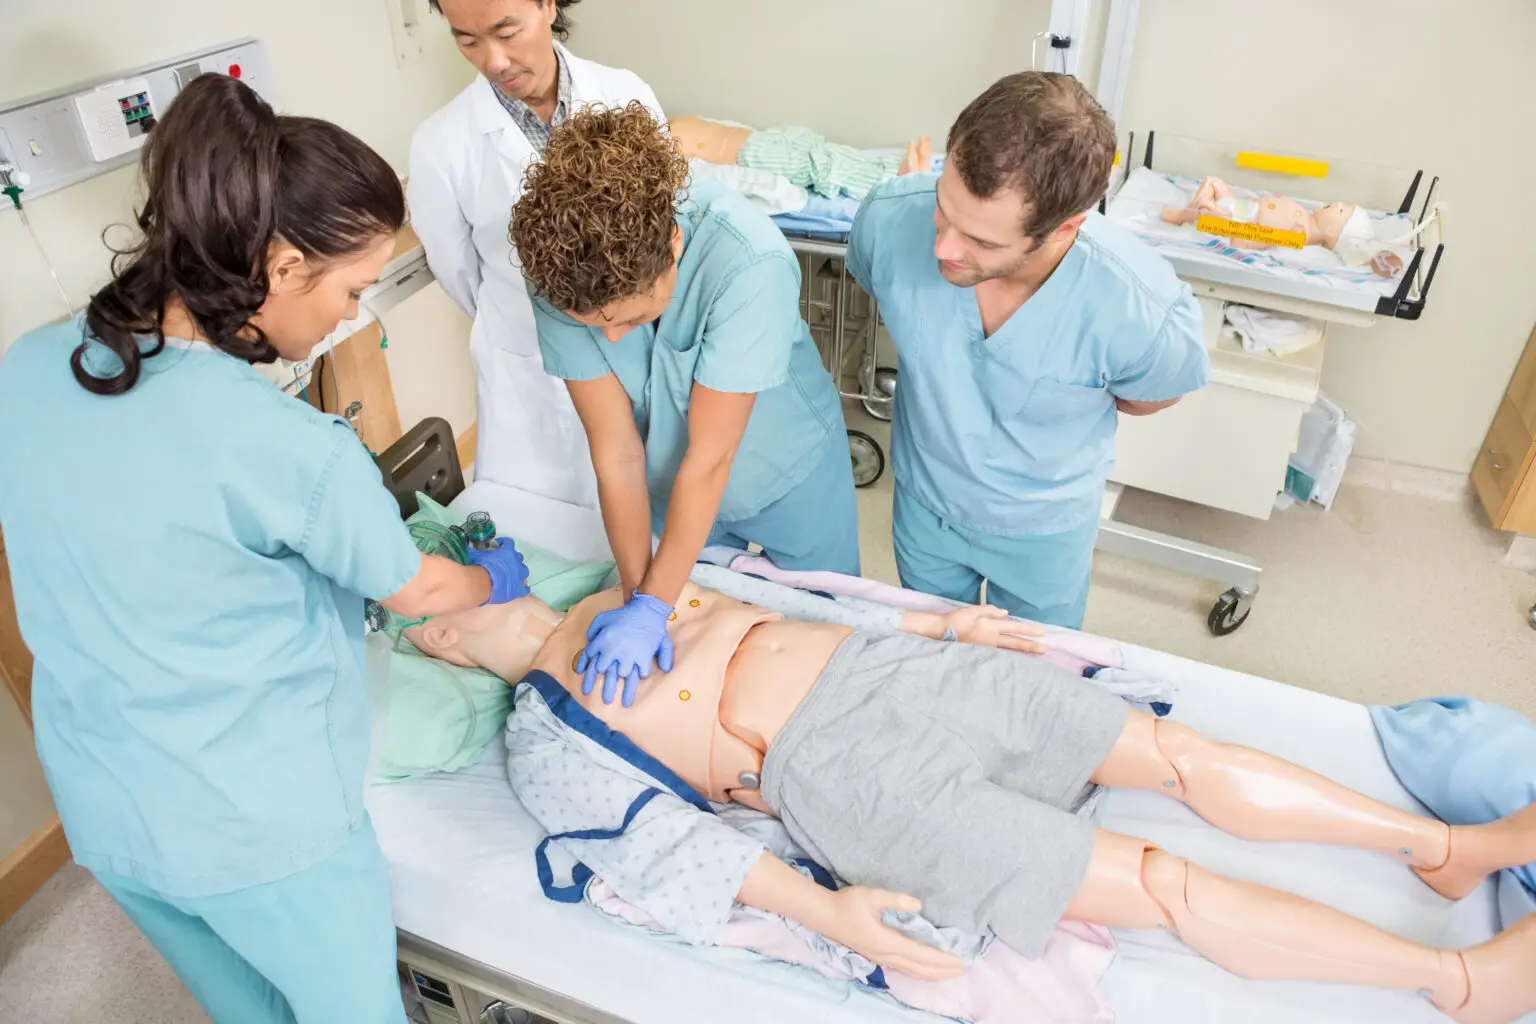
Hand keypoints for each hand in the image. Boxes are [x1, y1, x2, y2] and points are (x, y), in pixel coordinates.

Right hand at [465, 538, 529, 604]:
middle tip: (504, 562)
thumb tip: (467, 547)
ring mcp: (519, 576)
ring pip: (524, 571)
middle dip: (512, 558)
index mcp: (507, 551)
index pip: (509, 542)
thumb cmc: (479, 567)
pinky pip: (525, 589)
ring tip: (512, 575)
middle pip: (518, 557)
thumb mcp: (475, 554)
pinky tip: (518, 589)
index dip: (504, 543)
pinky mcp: (519, 589)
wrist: (482, 584)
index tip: (498, 545)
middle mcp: (516, 562)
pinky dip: (522, 588)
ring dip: (519, 572)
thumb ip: (474, 550)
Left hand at [578, 593, 674, 706]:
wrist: (646, 611)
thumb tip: (589, 640)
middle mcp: (613, 651)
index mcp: (602, 641)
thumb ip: (594, 628)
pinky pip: (640, 673)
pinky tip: (639, 685)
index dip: (587, 671)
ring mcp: (629, 656)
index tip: (585, 682)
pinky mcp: (643, 658)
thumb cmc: (624, 614)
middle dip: (604, 686)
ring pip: (622, 677)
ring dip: (623, 690)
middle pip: (604, 671)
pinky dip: (639, 679)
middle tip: (604, 700)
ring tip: (624, 703)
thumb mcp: (603, 616)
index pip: (590, 657)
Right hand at [822, 887, 963, 981]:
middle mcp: (885, 954)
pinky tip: (922, 970)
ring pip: (911, 971)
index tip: (960, 960)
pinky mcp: (875, 955)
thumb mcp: (872, 896)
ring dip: (931, 974)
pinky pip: (903, 968)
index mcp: (887, 942)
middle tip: (962, 968)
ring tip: (947, 973)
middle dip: (941, 970)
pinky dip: (918, 971)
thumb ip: (896, 900)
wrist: (824, 915)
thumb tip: (919, 906)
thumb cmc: (847, 903)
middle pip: (919, 968)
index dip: (942, 959)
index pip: (921, 954)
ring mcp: (880, 957)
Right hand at [942, 604, 1045, 653]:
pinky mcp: (982, 651)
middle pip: (1015, 643)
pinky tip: (1014, 655)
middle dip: (1031, 646)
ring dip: (1022, 650)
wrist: (943, 633)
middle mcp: (993, 639)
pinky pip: (1000, 652)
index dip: (1029, 631)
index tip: (1042, 633)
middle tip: (1045, 649)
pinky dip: (1010, 653)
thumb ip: (991, 610)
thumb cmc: (958, 620)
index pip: (1015, 629)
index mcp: (992, 627)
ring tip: (1033, 652)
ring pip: (1009, 649)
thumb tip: (1006, 614)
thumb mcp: (974, 610)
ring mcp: (988, 647)